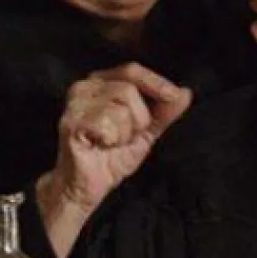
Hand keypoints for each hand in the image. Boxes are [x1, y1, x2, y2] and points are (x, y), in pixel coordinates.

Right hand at [47, 63, 191, 212]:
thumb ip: (164, 112)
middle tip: (126, 137)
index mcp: (101, 82)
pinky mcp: (71, 123)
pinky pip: (106, 125)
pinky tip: (100, 146)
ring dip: (124, 133)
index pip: (132, 70)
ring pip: (120, 108)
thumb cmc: (112, 156)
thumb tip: (185, 93)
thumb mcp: (146, 132)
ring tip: (111, 143)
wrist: (86, 187)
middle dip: (139, 118)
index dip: (155, 82)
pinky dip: (111, 140)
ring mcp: (75, 104)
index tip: (174, 96)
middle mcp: (85, 86)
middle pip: (128, 89)